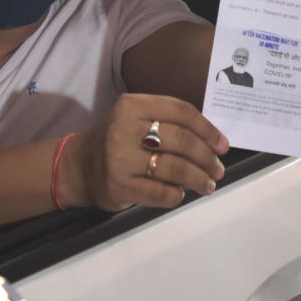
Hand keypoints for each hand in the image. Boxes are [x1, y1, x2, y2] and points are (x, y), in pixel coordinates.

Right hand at [63, 94, 228, 210]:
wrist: (78, 166)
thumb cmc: (116, 141)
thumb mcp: (134, 118)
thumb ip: (167, 121)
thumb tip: (212, 141)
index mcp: (132, 105)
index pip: (181, 112)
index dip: (207, 129)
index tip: (222, 145)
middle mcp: (124, 129)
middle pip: (182, 140)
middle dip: (207, 157)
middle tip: (217, 169)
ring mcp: (120, 158)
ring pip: (175, 168)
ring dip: (199, 179)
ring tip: (207, 184)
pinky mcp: (119, 186)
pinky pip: (161, 193)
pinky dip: (177, 195)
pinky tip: (180, 194)